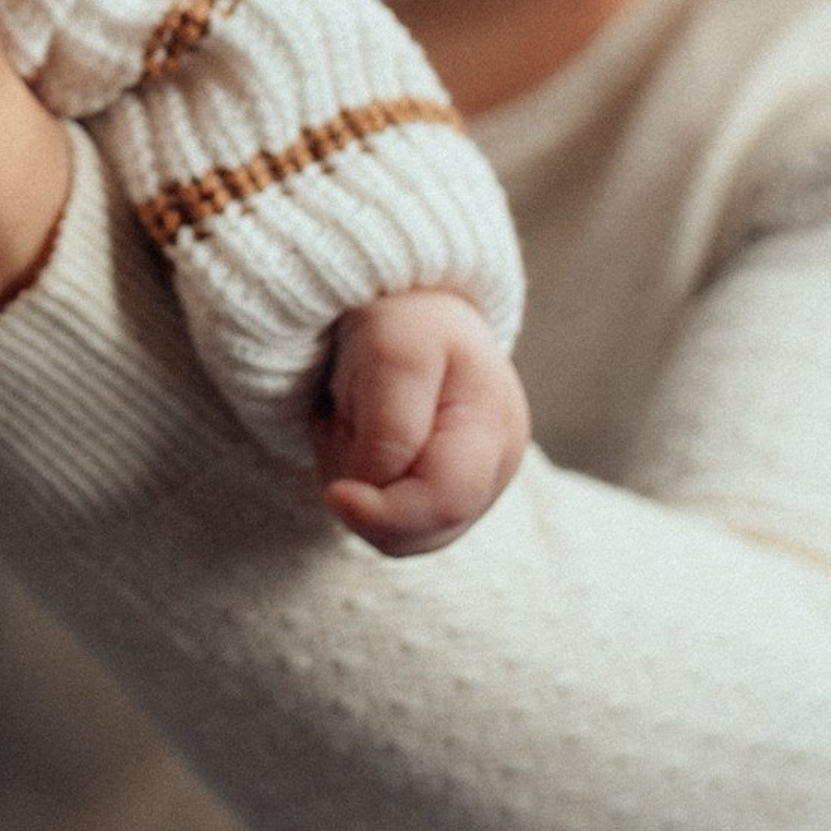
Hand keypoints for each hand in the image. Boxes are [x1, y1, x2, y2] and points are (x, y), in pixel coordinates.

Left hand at [315, 288, 531, 555]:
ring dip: (357, 485)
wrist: (410, 296)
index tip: (334, 494)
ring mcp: (474, 481)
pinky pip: (393, 522)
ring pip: (402, 534)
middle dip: (366, 493)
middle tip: (335, 423)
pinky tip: (357, 437)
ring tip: (347, 420)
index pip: (444, 502)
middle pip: (424, 530)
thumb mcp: (390, 352)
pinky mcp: (444, 490)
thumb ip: (389, 430)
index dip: (383, 512)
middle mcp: (496, 464)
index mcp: (494, 427)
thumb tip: (370, 496)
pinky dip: (362, 486)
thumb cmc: (402, 316)